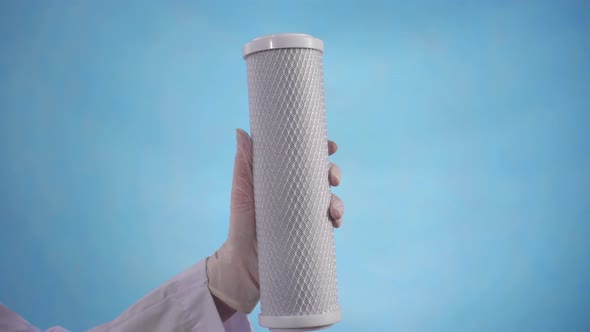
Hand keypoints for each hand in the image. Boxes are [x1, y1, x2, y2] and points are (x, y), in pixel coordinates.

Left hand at [206, 129, 344, 319]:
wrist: (244, 265)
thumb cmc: (240, 225)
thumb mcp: (242, 193)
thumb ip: (243, 165)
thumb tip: (241, 131)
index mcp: (282, 180)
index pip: (303, 160)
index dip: (320, 150)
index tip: (331, 146)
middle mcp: (296, 195)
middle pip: (321, 177)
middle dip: (333, 173)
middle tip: (333, 178)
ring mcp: (305, 214)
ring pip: (330, 199)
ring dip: (337, 200)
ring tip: (333, 210)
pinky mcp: (311, 232)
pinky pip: (331, 222)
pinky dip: (337, 219)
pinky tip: (335, 222)